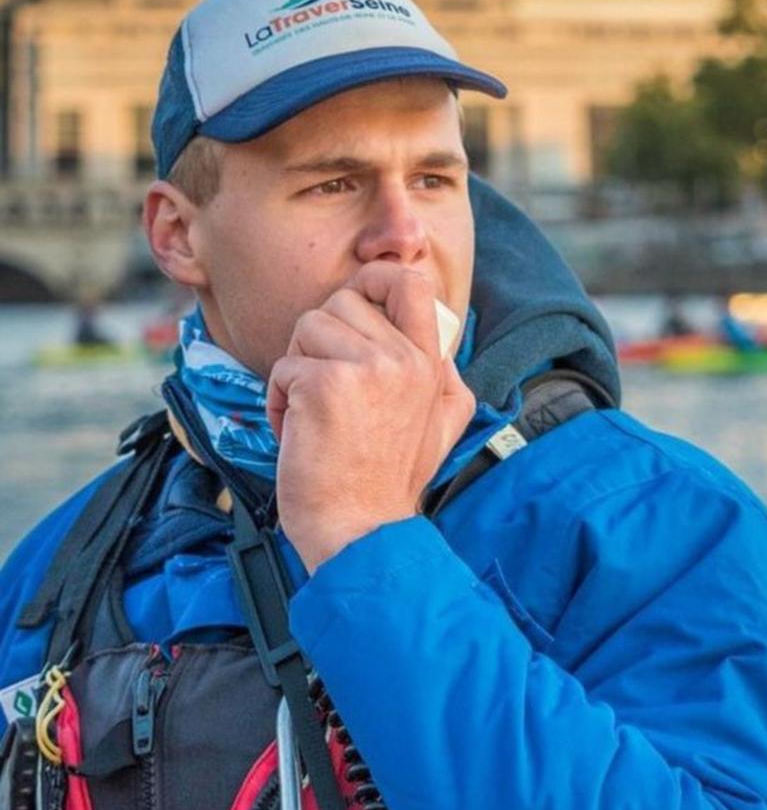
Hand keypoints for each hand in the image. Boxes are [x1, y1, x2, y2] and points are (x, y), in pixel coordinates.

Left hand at [266, 262, 475, 571]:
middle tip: (326, 386)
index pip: (411, 283)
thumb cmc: (388, 481)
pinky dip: (279, 399)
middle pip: (342, 300)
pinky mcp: (326, 385)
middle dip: (320, 340)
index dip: (374, 279)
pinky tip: (297, 432)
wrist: (362, 531)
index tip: (354, 305)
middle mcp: (406, 360)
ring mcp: (368, 369)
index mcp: (432, 365)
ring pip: (308, 327)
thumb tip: (439, 336)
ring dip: (297, 368)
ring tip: (312, 412)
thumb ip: (444, 376)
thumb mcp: (444, 426)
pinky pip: (284, 365)